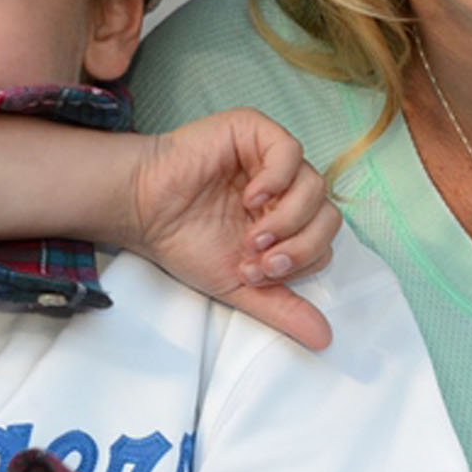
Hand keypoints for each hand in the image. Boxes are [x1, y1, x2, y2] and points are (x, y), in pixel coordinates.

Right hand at [127, 108, 340, 348]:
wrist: (143, 210)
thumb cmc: (185, 241)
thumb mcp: (240, 285)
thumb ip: (282, 309)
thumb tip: (324, 340)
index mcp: (287, 222)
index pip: (322, 242)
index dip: (296, 263)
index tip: (255, 273)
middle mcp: (286, 189)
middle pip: (328, 217)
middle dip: (297, 246)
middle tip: (258, 257)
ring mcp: (273, 159)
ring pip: (315, 187)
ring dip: (286, 220)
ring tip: (250, 234)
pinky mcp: (255, 131)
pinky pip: (291, 151)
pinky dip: (278, 180)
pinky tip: (250, 197)